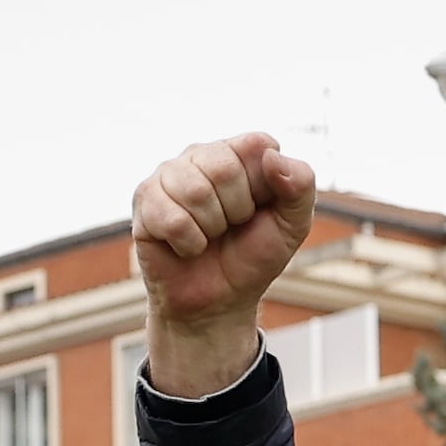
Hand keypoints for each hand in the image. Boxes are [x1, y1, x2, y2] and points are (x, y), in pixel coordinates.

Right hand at [129, 135, 318, 399]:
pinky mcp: (145, 198)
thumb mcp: (292, 225)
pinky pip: (172, 218)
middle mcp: (202, 154)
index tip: (259, 210)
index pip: (257, 144)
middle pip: (223, 166)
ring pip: (195, 191)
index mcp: (239, 152)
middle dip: (236, 210)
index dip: (263, 186)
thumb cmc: (252, 258)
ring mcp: (169, 174)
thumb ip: (300, 185)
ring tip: (208, 236)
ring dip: (210, 228)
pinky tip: (187, 246)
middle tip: (231, 227)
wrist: (218, 301)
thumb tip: (272, 155)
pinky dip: (189, 243)